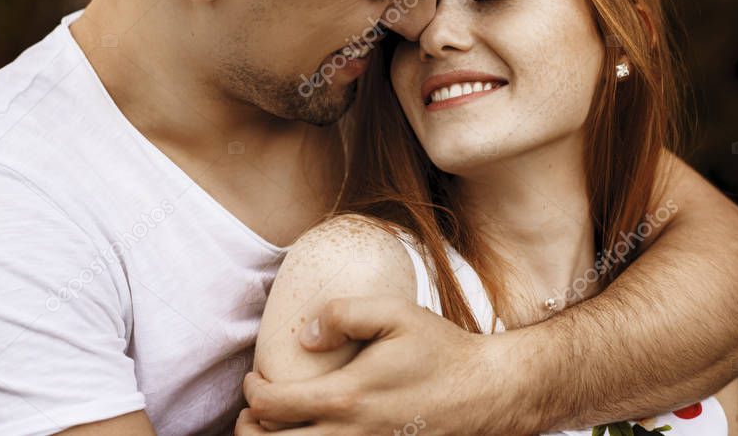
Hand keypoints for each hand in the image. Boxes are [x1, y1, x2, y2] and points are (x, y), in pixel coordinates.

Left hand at [240, 295, 537, 434]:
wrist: (487, 393)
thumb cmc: (441, 350)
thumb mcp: (395, 314)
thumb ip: (344, 314)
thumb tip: (304, 335)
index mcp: (346, 398)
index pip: (271, 405)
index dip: (251, 392)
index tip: (253, 380)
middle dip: (250, 430)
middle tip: (252, 413)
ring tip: (273, 429)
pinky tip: (312, 435)